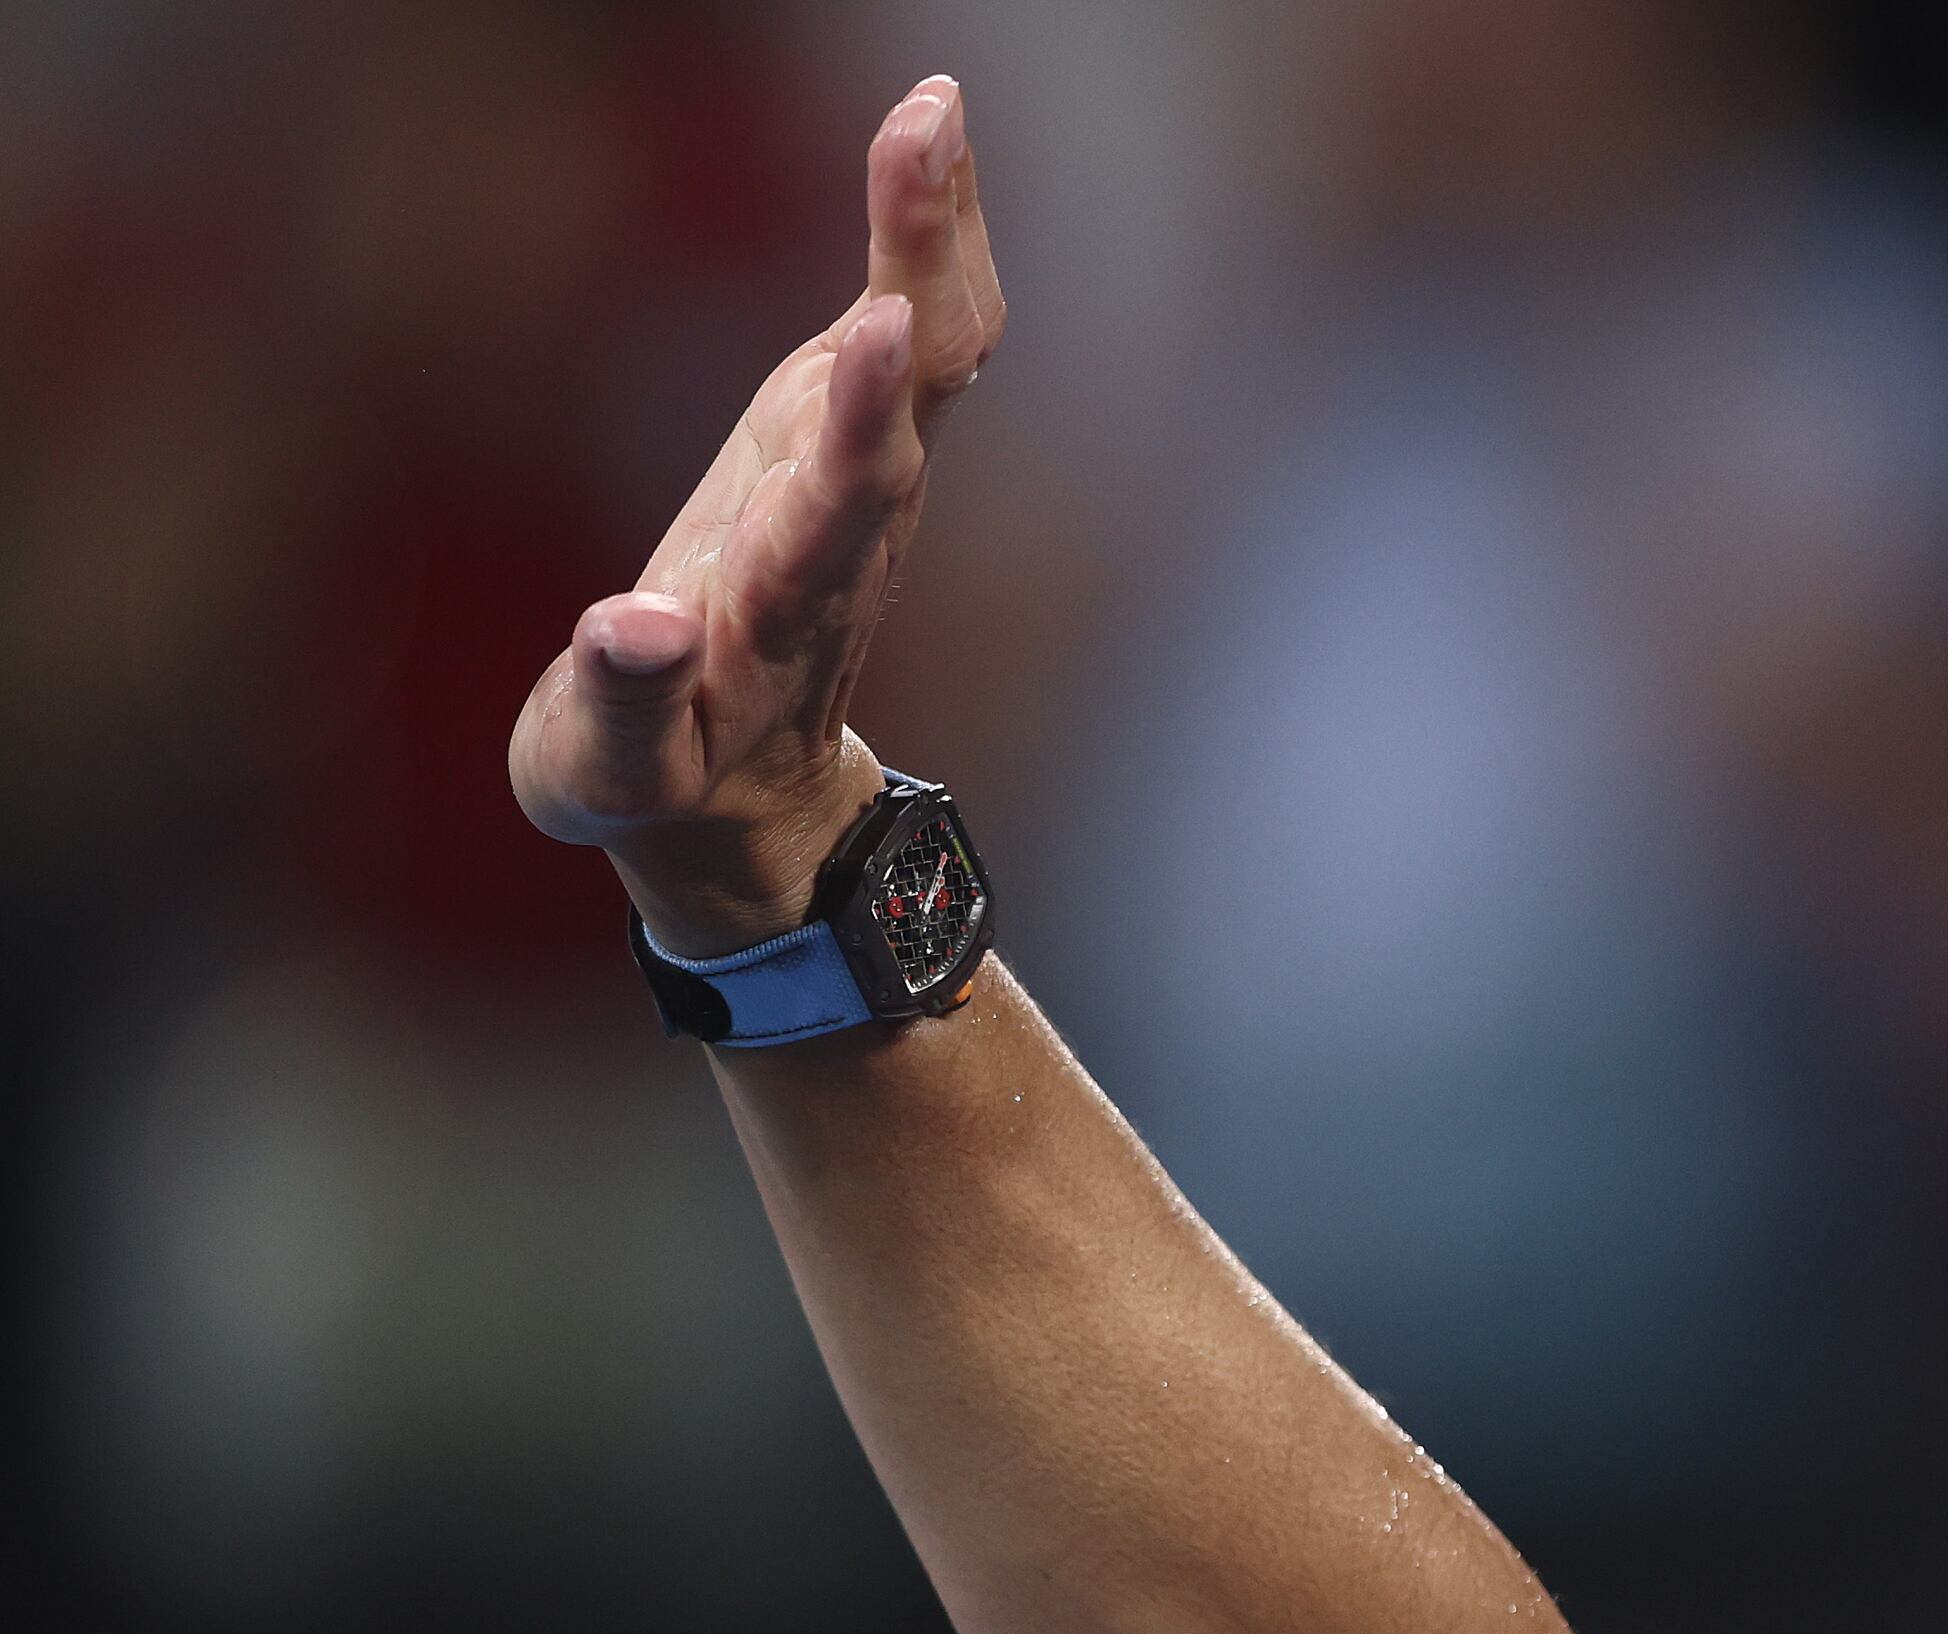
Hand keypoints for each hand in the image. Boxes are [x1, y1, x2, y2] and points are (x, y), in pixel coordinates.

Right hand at [511, 77, 1006, 957]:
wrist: (748, 807)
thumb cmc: (663, 777)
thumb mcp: (613, 772)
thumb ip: (626, 703)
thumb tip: (636, 628)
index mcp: (782, 604)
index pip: (837, 504)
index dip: (862, 418)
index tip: (876, 330)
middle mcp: (844, 528)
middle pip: (909, 396)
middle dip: (915, 270)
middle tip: (925, 138)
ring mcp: (856, 482)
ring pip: (927, 354)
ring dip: (929, 237)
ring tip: (933, 111)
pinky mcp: (847, 444)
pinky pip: (910, 329)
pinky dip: (919, 239)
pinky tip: (928, 139)